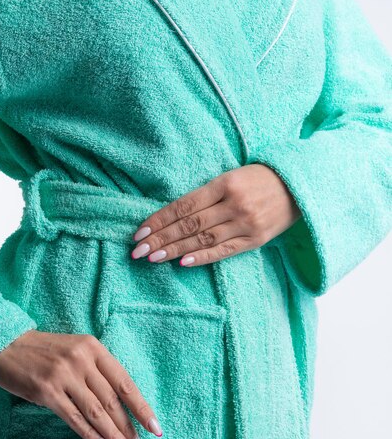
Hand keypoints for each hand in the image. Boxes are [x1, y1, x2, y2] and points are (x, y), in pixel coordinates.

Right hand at [0, 329, 162, 438]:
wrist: (5, 345)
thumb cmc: (45, 352)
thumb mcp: (76, 350)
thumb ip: (97, 370)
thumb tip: (121, 406)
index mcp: (94, 348)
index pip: (126, 383)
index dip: (142, 408)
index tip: (155, 428)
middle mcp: (82, 360)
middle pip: (113, 401)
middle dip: (130, 428)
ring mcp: (64, 375)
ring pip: (97, 412)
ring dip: (114, 435)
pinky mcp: (47, 391)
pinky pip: (74, 418)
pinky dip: (91, 434)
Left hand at [130, 164, 301, 265]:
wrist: (300, 186)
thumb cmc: (259, 180)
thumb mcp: (233, 177)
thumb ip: (207, 194)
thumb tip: (173, 215)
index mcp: (225, 183)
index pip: (184, 205)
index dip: (160, 219)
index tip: (140, 231)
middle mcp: (233, 204)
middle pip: (190, 224)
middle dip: (161, 238)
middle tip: (137, 250)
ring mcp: (245, 223)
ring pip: (203, 239)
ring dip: (175, 250)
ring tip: (153, 258)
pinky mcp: (256, 240)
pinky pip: (225, 251)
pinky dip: (203, 257)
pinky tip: (183, 262)